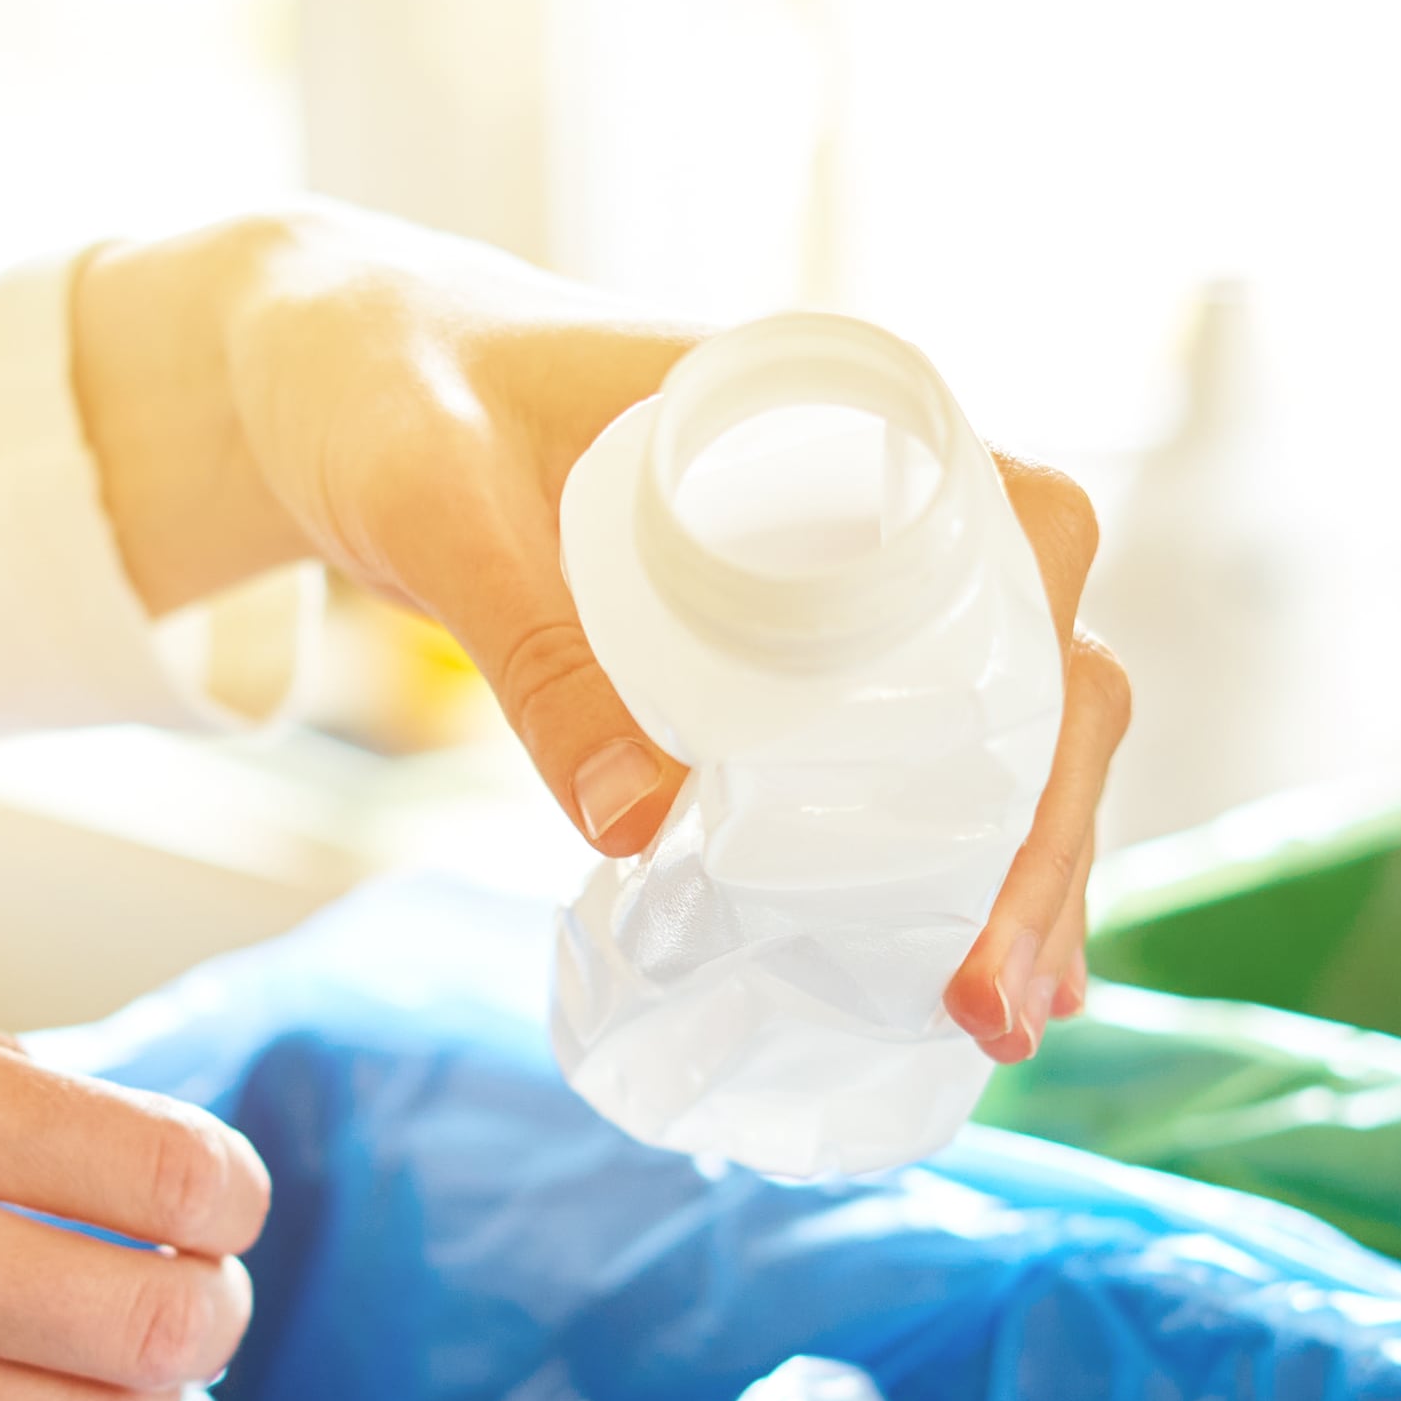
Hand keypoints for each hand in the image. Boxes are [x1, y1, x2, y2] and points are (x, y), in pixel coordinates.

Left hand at [76, 206, 1134, 1054]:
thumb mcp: (444, 506)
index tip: (1011, 826)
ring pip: (994, 729)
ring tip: (996, 1024)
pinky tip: (950, 980)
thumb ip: (532, 644)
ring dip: (1014, 874)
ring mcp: (841, 584)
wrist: (348, 376)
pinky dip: (940, 861)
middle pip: (1037, 668)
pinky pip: (903, 756)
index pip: (1032, 536)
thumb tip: (642, 829)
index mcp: (841, 412)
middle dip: (1044, 838)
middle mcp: (877, 493)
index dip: (1052, 688)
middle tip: (992, 1000)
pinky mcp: (785, 656)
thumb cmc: (400, 393)